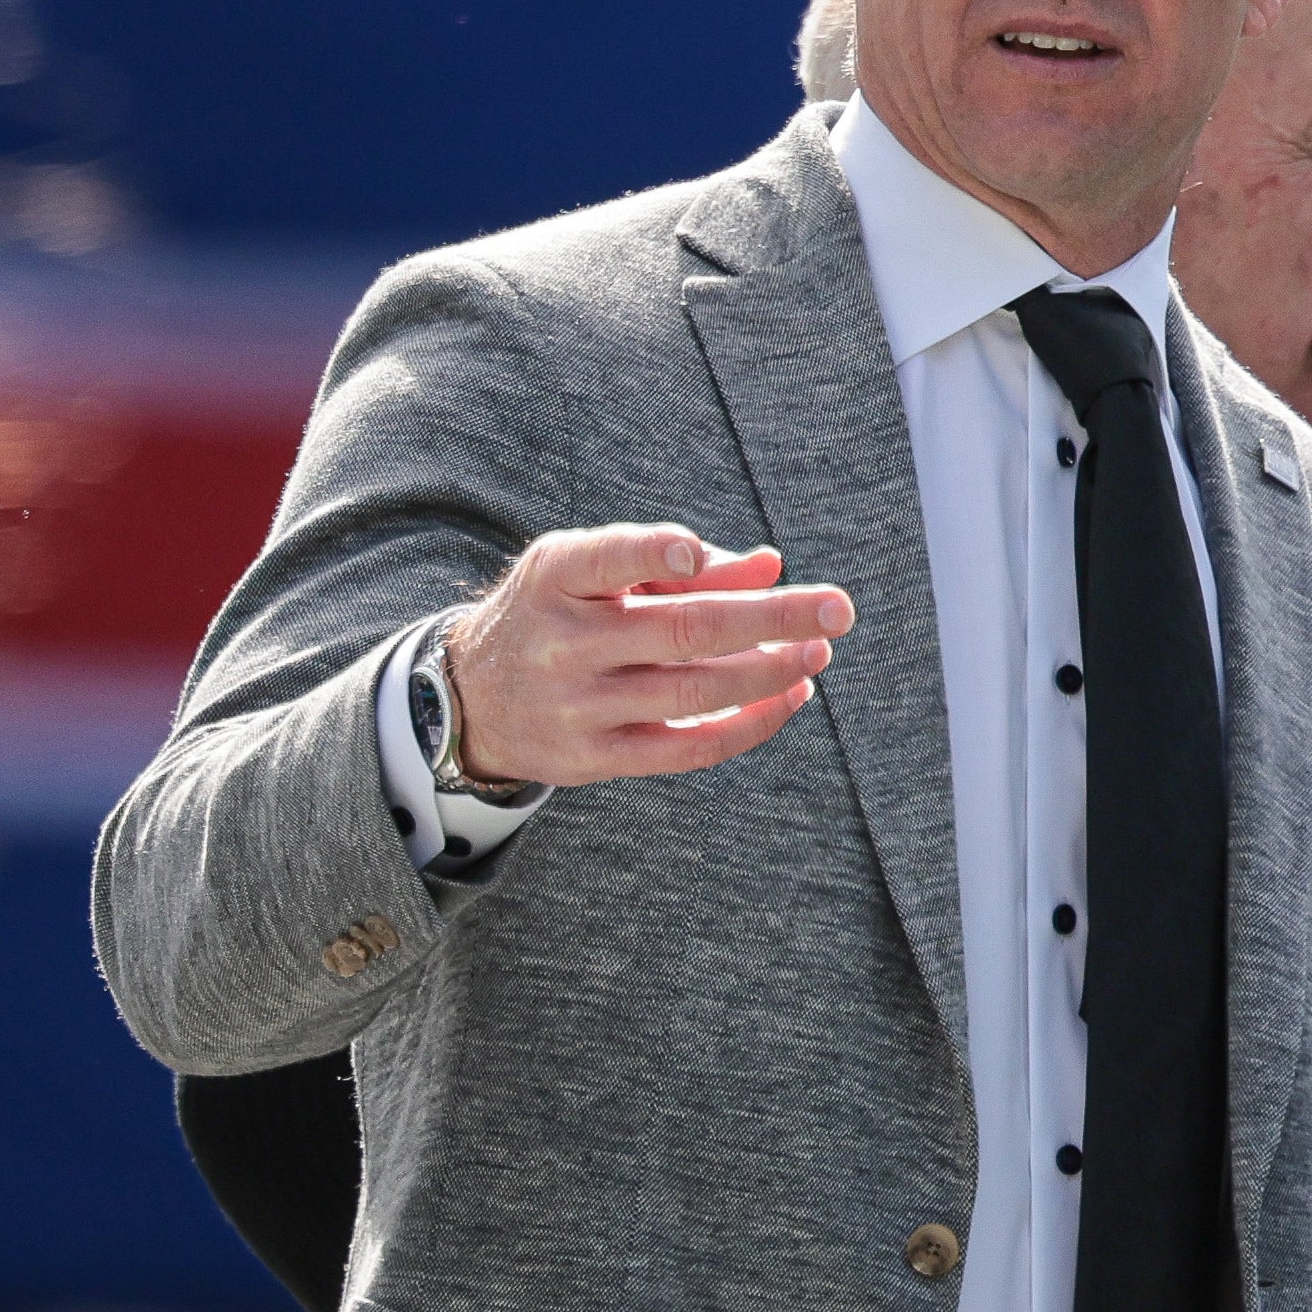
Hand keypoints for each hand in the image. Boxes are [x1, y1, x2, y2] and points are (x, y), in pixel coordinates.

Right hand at [443, 525, 851, 787]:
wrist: (472, 700)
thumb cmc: (558, 615)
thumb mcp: (592, 571)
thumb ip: (678, 564)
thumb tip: (771, 566)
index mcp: (556, 579)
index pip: (606, 559)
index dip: (654, 552)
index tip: (698, 553)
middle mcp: (564, 644)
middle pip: (683, 630)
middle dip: (772, 617)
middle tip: (839, 609)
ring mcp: (580, 707)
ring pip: (696, 691)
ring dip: (772, 671)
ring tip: (819, 649)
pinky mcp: (596, 759)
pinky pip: (690, 748)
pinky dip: (752, 722)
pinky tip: (793, 694)